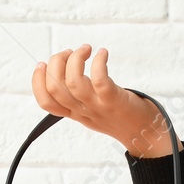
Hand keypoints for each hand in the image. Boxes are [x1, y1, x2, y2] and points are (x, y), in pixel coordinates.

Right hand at [30, 43, 181, 158]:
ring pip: (73, 82)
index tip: (43, 64)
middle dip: (57, 62)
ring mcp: (98, 107)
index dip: (37, 81)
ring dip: (76, 59)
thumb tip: (66, 68)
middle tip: (71, 52)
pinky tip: (102, 53)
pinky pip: (99, 79)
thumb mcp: (92, 110)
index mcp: (75, 114)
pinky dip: (98, 61)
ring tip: (86, 49)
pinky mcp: (114, 100)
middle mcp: (83, 112)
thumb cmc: (120, 117)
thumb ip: (78, 97)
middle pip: (55, 87)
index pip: (46, 102)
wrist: (146, 134)